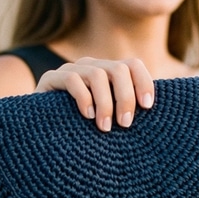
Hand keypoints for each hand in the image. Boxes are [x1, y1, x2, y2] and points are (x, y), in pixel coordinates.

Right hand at [36, 57, 153, 131]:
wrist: (42, 132)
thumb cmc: (83, 129)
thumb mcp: (109, 119)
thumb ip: (126, 112)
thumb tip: (156, 115)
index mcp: (108, 72)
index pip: (133, 65)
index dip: (143, 82)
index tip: (147, 106)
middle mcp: (91, 66)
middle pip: (118, 69)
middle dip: (125, 97)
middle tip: (125, 124)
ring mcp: (70, 70)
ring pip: (97, 74)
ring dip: (105, 102)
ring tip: (105, 127)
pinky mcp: (51, 78)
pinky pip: (72, 80)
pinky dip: (83, 98)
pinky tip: (87, 116)